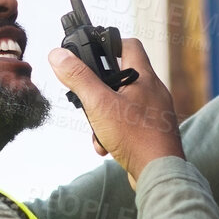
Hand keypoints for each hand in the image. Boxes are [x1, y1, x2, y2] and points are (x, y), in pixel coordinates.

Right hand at [47, 38, 183, 187]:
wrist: (160, 173)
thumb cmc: (136, 137)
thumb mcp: (99, 104)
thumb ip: (79, 78)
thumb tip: (58, 55)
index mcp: (145, 78)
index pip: (129, 45)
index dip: (108, 44)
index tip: (91, 53)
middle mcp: (153, 92)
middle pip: (120, 77)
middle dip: (98, 90)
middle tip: (87, 99)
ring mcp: (154, 113)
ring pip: (120, 105)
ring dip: (102, 118)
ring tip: (98, 131)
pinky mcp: (151, 132)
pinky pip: (127, 126)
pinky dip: (112, 134)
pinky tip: (106, 147)